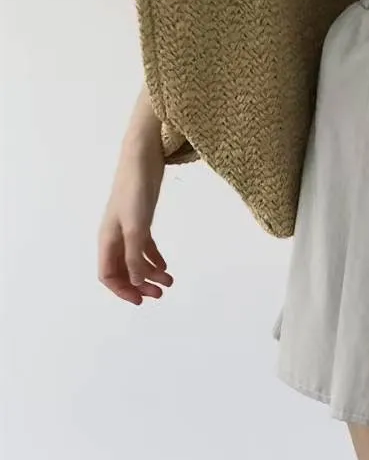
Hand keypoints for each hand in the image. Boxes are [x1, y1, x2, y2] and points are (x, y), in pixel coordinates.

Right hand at [98, 93, 171, 305]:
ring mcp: (127, 228)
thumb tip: (136, 283)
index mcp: (108, 239)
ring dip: (149, 274)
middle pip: (122, 270)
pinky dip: (153, 259)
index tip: (141, 301)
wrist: (143, 159)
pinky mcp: (140, 220)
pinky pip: (144, 247)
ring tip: (170, 282)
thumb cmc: (136, 192)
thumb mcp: (137, 228)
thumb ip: (135, 257)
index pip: (108, 274)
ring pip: (135, 260)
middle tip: (160, 294)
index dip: (122, 290)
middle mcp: (115, 236)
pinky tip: (166, 267)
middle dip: (139, 285)